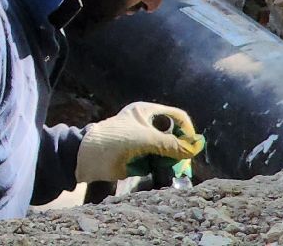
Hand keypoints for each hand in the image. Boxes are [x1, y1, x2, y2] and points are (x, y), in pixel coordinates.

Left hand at [76, 102, 205, 182]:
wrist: (89, 156)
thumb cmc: (116, 139)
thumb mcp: (146, 139)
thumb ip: (171, 144)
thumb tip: (193, 149)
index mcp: (147, 112)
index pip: (177, 116)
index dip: (187, 129)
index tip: (191, 145)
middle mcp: (147, 124)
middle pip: (174, 134)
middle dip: (181, 147)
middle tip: (184, 161)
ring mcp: (143, 141)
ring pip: (168, 149)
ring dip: (172, 159)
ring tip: (174, 168)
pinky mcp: (140, 156)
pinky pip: (158, 161)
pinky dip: (162, 166)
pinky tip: (161, 172)